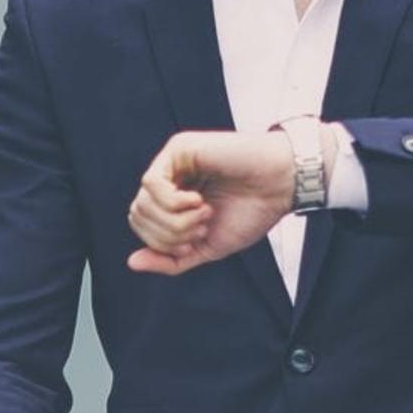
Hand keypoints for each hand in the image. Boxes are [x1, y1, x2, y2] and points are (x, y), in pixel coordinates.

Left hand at [125, 128, 296, 275]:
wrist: (279, 187)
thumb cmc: (252, 213)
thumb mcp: (207, 248)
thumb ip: (171, 260)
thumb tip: (132, 263)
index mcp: (173, 202)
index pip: (143, 227)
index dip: (164, 244)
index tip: (198, 239)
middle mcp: (169, 180)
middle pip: (138, 216)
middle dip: (169, 235)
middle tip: (202, 228)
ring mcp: (172, 162)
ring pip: (141, 202)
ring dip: (175, 220)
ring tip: (205, 213)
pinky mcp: (178, 149)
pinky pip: (151, 183)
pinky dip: (173, 202)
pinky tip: (198, 200)